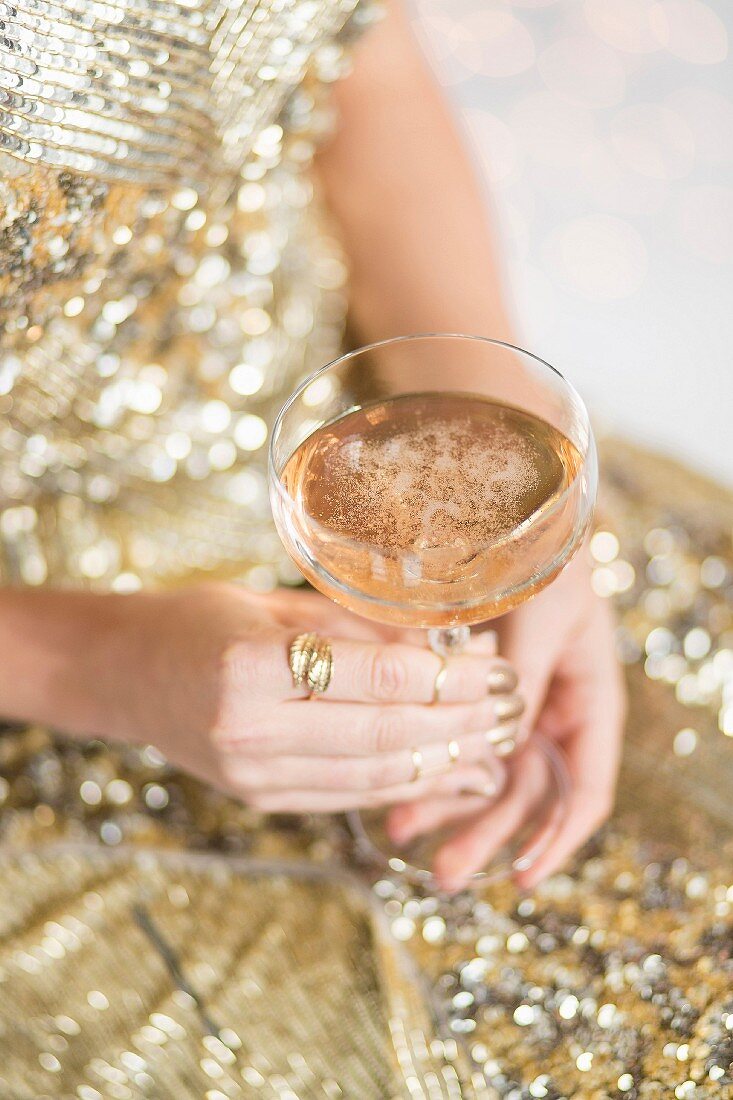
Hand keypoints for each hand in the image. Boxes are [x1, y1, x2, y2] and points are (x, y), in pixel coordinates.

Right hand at [100, 585, 520, 811]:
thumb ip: (354, 627)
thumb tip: (445, 644)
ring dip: (444, 762)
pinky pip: (349, 795)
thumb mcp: (272, 604)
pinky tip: (448, 772)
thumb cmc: (197, 621)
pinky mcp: (260, 798)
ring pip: (374, 775)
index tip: (496, 667)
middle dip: (459, 724)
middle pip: (384, 734)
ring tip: (495, 744)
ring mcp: (253, 775)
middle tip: (511, 708)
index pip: (375, 679)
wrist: (124, 674)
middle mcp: (249, 730)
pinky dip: (405, 784)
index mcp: (249, 665)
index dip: (446, 678)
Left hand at [387, 553, 625, 890]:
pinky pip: (450, 736)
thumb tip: (498, 746)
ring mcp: (507, 703)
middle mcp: (550, 711)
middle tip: (445, 872)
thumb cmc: (539, 552)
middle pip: (527, 792)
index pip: (587, 786)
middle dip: (488, 834)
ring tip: (400, 835)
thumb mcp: (540, 612)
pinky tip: (394, 787)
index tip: (525, 877)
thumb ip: (521, 678)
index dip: (559, 837)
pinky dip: (428, 760)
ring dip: (448, 805)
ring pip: (483, 771)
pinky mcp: (463, 690)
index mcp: (587, 699)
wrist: (509, 510)